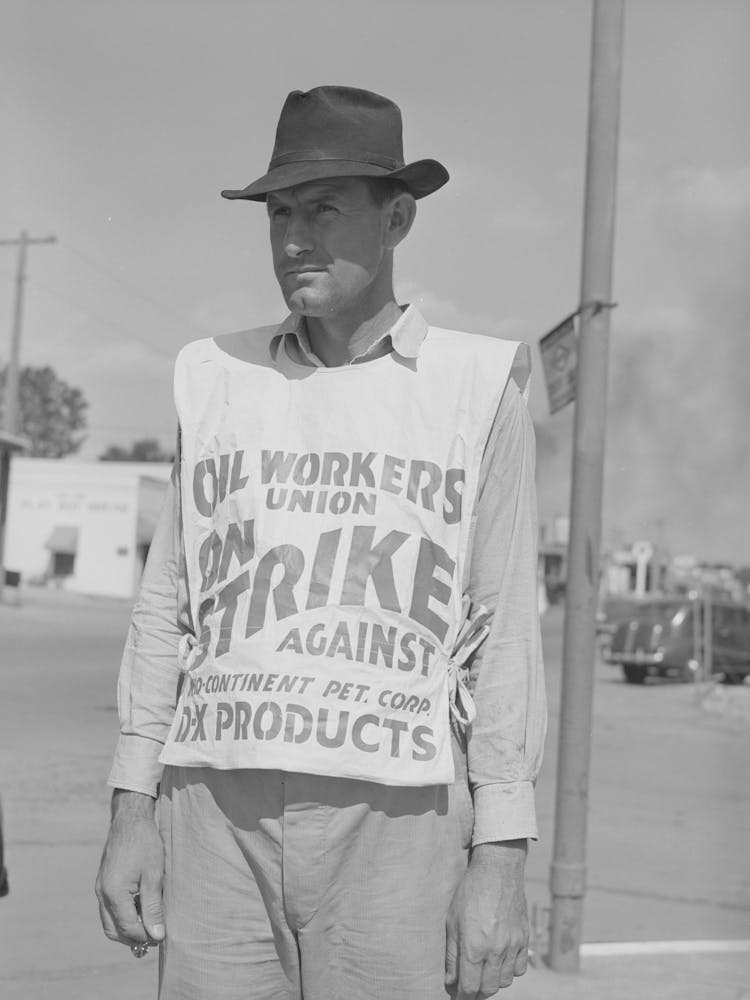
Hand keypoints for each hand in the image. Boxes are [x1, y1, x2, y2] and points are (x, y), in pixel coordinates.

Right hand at [95, 790, 164, 947]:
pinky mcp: (102, 883)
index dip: (146, 936)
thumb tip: (156, 936)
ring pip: (110, 922)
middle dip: (133, 937)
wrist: (130, 819)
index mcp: (113, 893)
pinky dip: (123, 914)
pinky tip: (141, 906)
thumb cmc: (145, 844)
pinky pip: (109, 909)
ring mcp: (100, 888)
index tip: (163, 935)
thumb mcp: (154, 876)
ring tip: (150, 921)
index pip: (128, 929)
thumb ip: (153, 908)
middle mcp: (102, 894)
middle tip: (155, 933)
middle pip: (114, 931)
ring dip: (128, 927)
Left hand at [445, 840, 528, 998]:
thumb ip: (452, 955)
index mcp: (474, 946)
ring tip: (483, 972)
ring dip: (493, 982)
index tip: (458, 994)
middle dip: (476, 992)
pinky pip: (519, 969)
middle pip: (488, 988)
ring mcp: (512, 945)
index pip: (469, 987)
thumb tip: (450, 981)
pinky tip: (500, 961)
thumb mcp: (452, 921)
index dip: (462, 995)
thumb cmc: (470, 892)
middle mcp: (495, 950)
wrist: (497, 870)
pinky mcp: (524, 939)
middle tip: (469, 986)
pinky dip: (509, 970)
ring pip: (504, 981)